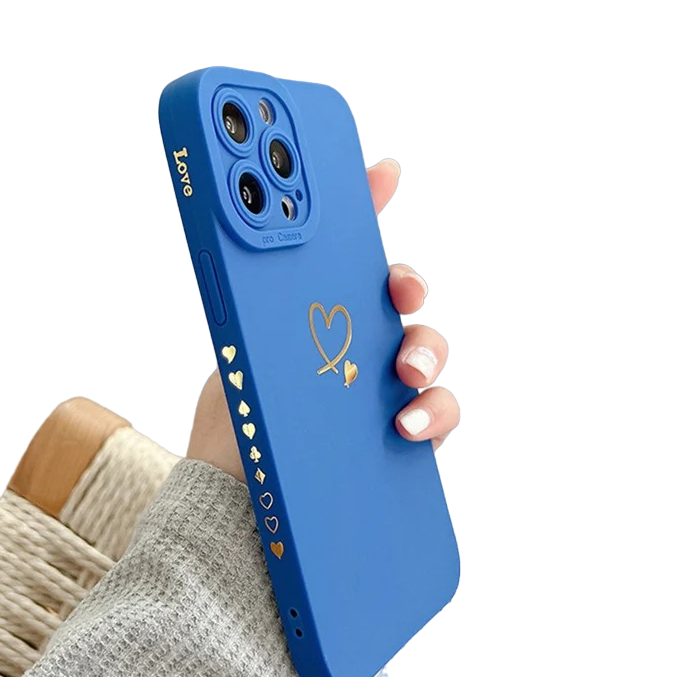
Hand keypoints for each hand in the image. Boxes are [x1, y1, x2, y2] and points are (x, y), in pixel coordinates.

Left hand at [187, 158, 459, 480]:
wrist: (240, 505)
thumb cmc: (236, 425)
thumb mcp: (238, 350)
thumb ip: (253, 292)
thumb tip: (243, 220)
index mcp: (321, 318)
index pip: (352, 257)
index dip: (370, 209)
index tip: (383, 171)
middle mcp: (359, 347)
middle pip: (402, 300)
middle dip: (408, 282)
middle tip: (400, 287)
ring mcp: (385, 391)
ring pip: (430, 353)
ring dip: (427, 350)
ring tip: (404, 372)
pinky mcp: (404, 438)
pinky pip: (440, 416)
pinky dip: (434, 414)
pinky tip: (407, 426)